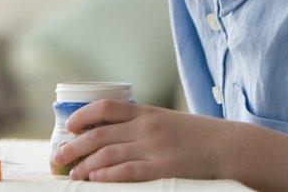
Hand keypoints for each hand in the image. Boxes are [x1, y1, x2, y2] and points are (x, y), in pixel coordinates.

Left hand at [51, 99, 235, 181]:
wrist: (230, 147)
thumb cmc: (198, 136)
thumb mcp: (167, 121)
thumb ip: (142, 124)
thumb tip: (112, 132)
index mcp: (147, 112)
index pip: (106, 107)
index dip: (82, 115)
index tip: (67, 126)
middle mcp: (146, 127)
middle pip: (99, 134)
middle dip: (73, 146)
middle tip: (58, 157)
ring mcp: (154, 147)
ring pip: (108, 154)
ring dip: (85, 165)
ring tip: (73, 175)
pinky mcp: (164, 168)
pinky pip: (128, 171)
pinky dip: (107, 175)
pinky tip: (95, 179)